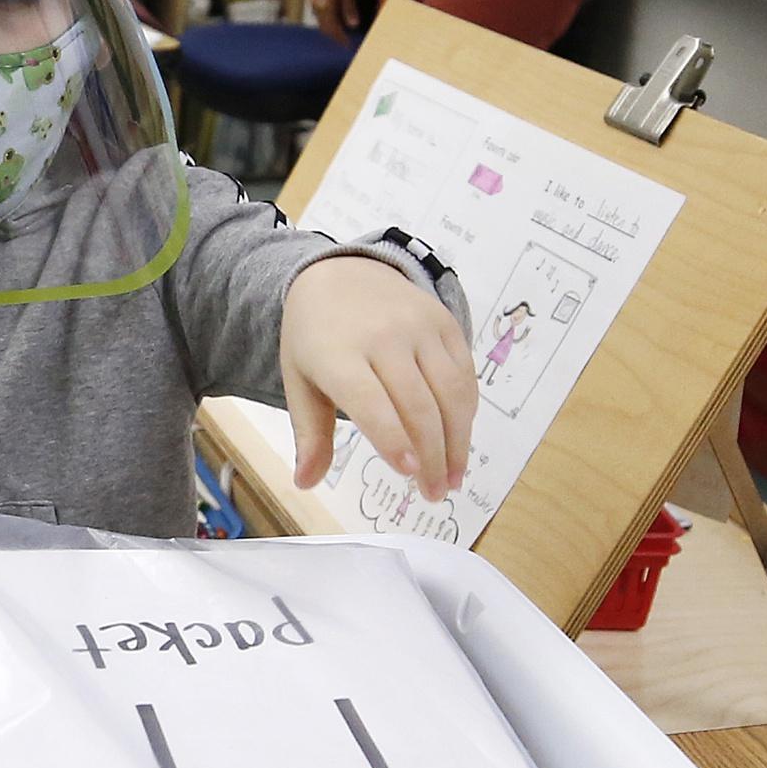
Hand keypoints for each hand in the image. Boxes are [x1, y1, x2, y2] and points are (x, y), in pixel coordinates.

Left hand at [279, 256, 476, 499]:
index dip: (393, 439)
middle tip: (435, 494)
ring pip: (450, 392)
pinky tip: (460, 439)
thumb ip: (308, 433)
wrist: (341, 273)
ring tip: (454, 478)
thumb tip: (305, 483)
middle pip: (418, 405)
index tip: (409, 473)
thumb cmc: (315, 337)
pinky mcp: (445, 322)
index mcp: (338, 353)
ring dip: (458, 441)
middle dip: (432, 457)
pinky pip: (464, 373)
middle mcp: (383, 336)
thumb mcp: (300, 380)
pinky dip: (467, 411)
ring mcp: (419, 326)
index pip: (371, 402)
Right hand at [303, 0, 360, 40]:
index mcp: (325, 5)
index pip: (332, 28)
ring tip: (341, 32)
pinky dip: (326, 19)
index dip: (340, 39)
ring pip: (321, 20)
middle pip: (324, 27)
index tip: (348, 46)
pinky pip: (318, 13)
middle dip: (334, 36)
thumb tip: (353, 25)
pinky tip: (334, 19)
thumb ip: (349, 7)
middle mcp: (316, 6)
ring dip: (330, 28)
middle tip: (345, 42)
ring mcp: (312, 0)